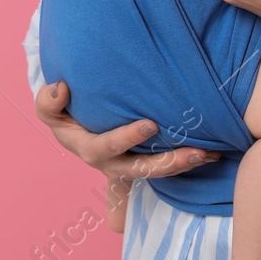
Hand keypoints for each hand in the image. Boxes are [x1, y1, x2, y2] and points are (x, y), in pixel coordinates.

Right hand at [33, 79, 220, 221]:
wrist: (75, 124)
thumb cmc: (63, 112)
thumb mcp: (49, 108)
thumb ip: (48, 101)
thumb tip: (61, 88)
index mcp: (88, 149)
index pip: (106, 147)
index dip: (127, 139)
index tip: (151, 125)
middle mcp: (110, 164)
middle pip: (140, 169)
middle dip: (167, 163)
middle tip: (194, 152)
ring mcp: (128, 166)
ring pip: (156, 171)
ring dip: (182, 165)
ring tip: (208, 154)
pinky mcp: (143, 161)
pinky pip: (165, 166)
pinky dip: (187, 161)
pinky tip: (212, 152)